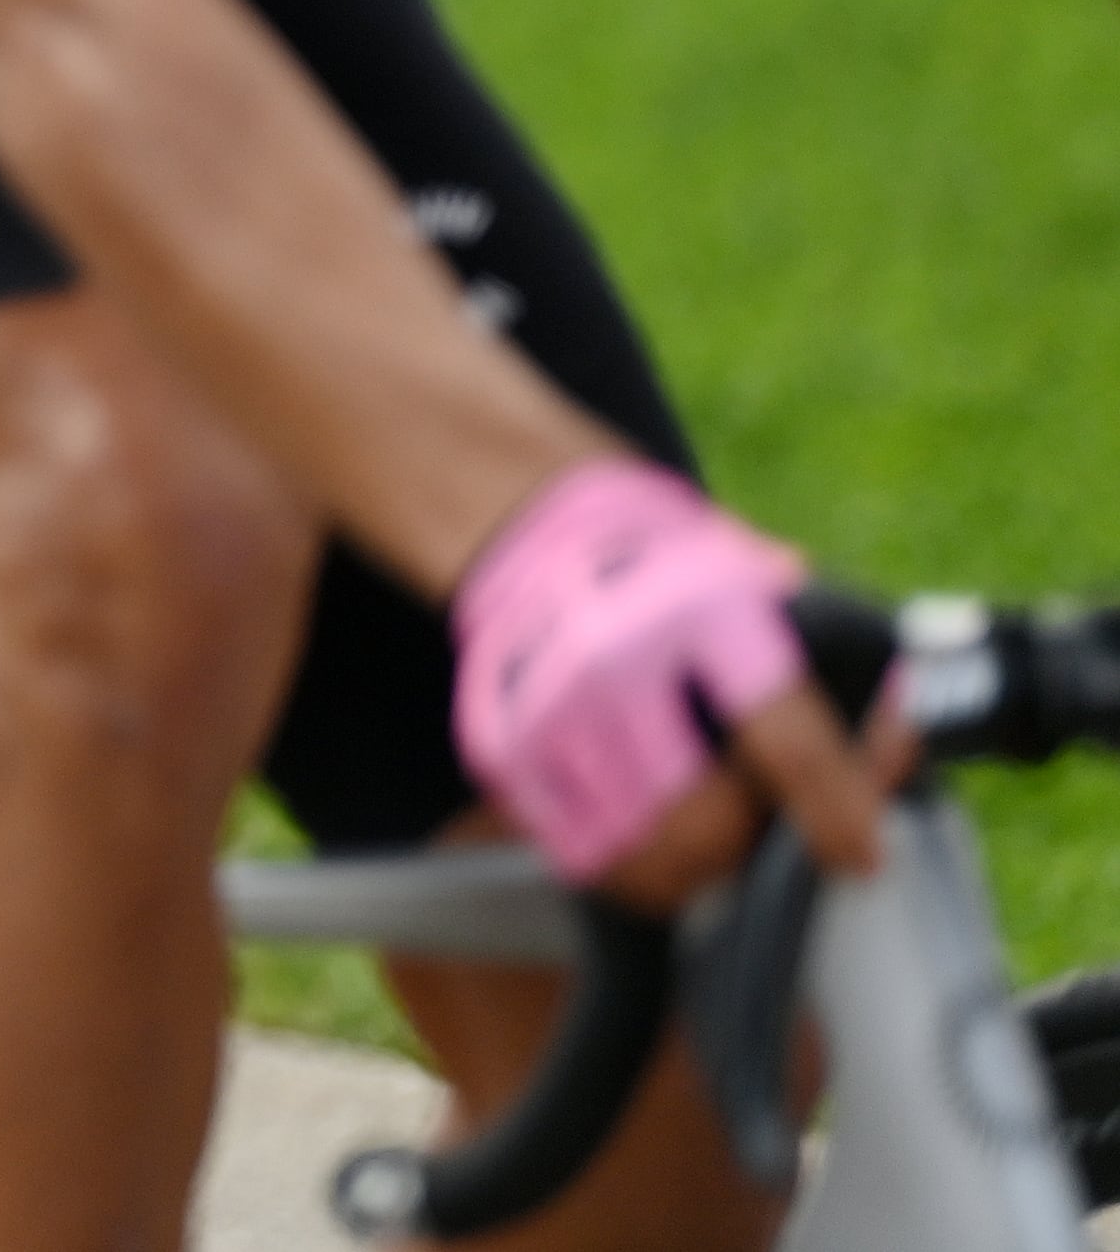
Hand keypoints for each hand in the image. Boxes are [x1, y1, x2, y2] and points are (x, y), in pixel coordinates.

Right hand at [452, 455, 885, 892]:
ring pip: (640, 852)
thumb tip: (886, 755)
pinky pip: (577, 850)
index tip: (860, 855)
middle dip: (752, 847)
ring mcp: (546, 704)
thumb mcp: (754, 575)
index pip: (786, 742)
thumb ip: (825, 659)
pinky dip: (626, 866)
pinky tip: (651, 841)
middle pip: (704, 820)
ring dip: (693, 867)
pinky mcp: (499, 740)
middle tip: (769, 836)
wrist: (525, 517)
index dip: (838, 815)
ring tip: (712, 845)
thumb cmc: (663, 558)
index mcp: (699, 608)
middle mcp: (614, 657)